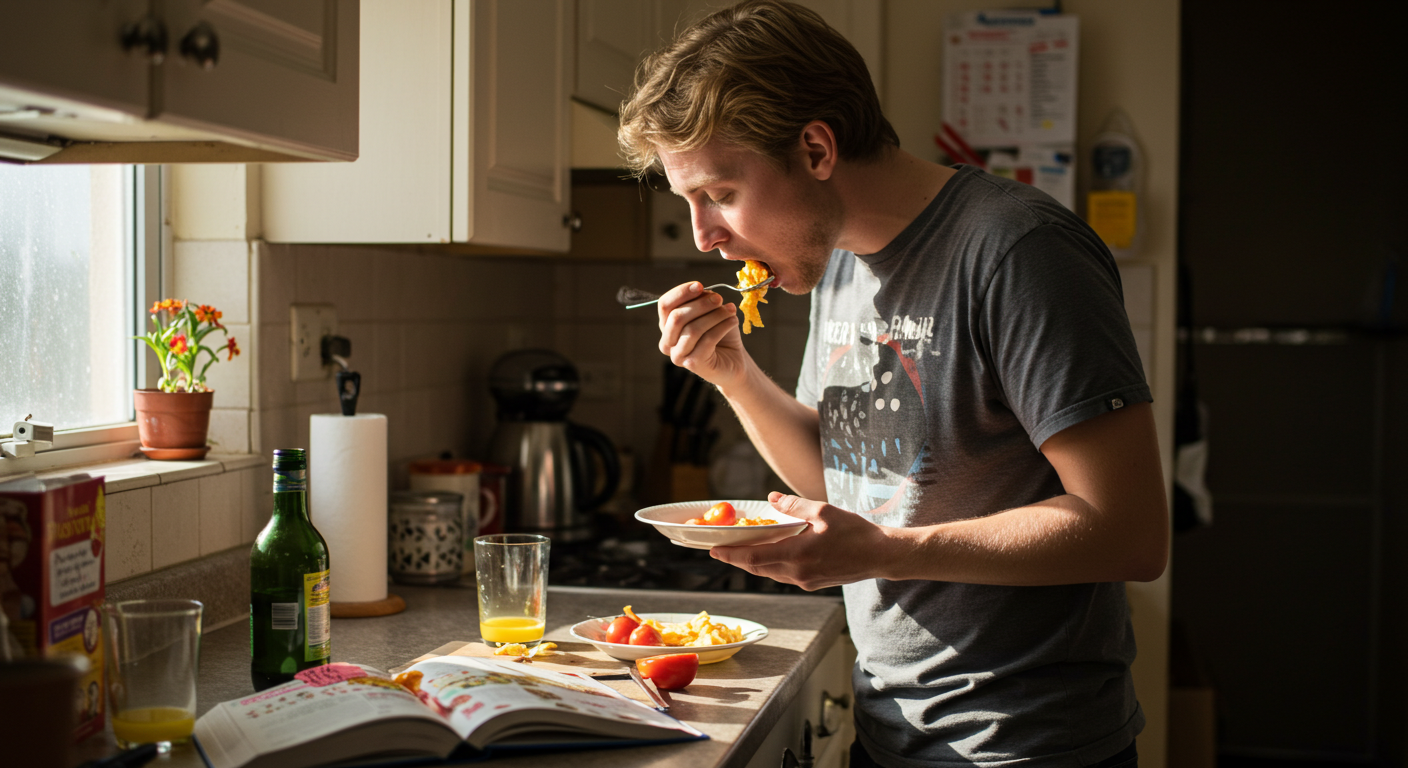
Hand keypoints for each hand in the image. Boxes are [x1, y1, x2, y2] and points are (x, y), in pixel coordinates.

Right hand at [658, 281, 747, 389]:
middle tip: (719, 299)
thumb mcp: (709, 312)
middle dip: (700, 305)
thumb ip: (701, 301)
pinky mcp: (693, 364)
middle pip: (677, 317)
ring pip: (692, 329)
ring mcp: (678, 355)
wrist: (733, 360)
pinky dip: (722, 327)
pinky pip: (707, 341)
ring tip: (731, 310)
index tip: (700, 286)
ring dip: (715, 316)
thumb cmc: (720, 334)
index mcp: (666, 325)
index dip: (681, 292)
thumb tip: (701, 291)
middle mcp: (667, 342)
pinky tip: (733, 321)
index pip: (665, 305)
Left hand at [709, 492, 891, 590]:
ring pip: (770, 573)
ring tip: (739, 551)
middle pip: (757, 568)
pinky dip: (770, 565)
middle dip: (736, 559)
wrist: (881, 556)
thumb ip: (794, 506)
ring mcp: (805, 581)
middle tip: (718, 549)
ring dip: (753, 563)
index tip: (712, 550)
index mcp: (797, 555)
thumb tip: (772, 499)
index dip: (731, 554)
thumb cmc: (856, 532)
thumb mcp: (823, 511)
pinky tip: (768, 554)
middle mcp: (798, 573)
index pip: (754, 558)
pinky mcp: (812, 583)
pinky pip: (783, 575)